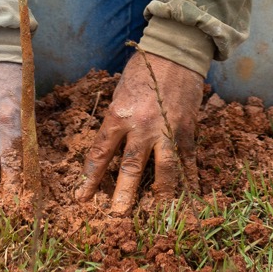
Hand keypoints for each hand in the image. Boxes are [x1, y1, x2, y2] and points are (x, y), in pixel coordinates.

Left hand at [75, 50, 203, 212]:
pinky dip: (190, 182)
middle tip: (114, 220)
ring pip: (163, 173)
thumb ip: (117, 120)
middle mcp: (142, 126)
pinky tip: (190, 200)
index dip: (90, 179)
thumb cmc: (143, 68)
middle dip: (121, 198)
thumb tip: (111, 147)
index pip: (101, 154)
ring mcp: (167, 131)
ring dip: (158, 198)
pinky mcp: (187, 131)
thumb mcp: (120, 92)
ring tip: (155, 218)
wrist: (175, 51)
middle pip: (129, 169)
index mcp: (119, 115)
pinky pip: (188, 162)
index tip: (82, 198)